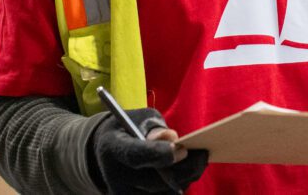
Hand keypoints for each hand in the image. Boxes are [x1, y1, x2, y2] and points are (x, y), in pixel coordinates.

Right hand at [91, 108, 208, 193]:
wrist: (105, 153)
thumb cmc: (128, 129)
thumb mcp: (139, 119)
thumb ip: (156, 128)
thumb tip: (173, 138)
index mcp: (113, 148)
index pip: (137, 156)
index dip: (160, 154)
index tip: (182, 149)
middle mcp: (116, 176)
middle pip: (155, 180)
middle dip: (184, 168)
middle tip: (203, 155)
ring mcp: (124, 194)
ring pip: (165, 191)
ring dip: (185, 177)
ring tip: (197, 160)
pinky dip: (178, 184)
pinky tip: (186, 172)